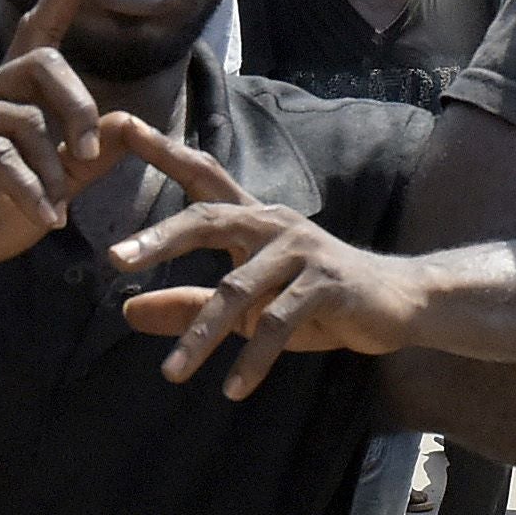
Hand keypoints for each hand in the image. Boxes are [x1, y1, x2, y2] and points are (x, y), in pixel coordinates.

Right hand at [0, 0, 140, 283]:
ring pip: (25, 120)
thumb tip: (127, 121)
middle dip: (77, 107)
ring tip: (56, 210)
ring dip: (52, 172)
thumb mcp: (54, 189)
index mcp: (9, 94)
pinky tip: (44, 218)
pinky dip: (30, 190)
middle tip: (88, 154)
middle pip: (43, 63)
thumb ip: (87, 159)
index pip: (38, 31)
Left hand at [104, 131, 422, 395]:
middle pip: (207, 219)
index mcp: (253, 220)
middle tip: (116, 258)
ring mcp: (301, 250)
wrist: (399, 304)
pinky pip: (278, 323)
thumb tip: (127, 313)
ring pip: (238, 290)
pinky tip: (233, 388)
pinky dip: (253, 359)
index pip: (202, 177)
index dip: (163, 152)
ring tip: (173, 373)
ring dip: (202, 335)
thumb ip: (188, 307)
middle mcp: (273, 224)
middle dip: (160, 237)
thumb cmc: (316, 301)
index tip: (122, 126)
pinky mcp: (326, 283)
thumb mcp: (248, 309)